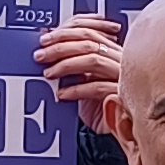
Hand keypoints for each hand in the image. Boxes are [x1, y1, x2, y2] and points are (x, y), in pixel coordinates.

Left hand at [33, 15, 124, 133]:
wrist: (118, 132)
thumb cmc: (100, 106)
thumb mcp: (82, 81)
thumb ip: (71, 62)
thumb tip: (46, 47)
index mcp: (112, 51)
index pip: (89, 31)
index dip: (65, 32)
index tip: (45, 39)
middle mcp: (120, 60)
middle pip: (89, 42)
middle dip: (60, 47)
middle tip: (41, 56)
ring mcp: (123, 77)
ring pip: (93, 61)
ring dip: (66, 65)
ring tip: (49, 74)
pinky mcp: (123, 96)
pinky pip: (97, 88)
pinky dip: (76, 89)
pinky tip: (62, 94)